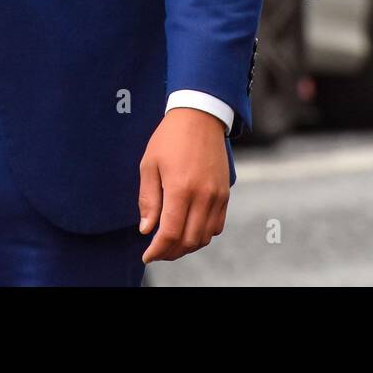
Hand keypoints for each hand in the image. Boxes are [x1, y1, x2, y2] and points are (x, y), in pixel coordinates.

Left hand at [137, 108, 230, 262]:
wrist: (199, 116)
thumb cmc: (169, 138)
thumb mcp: (149, 164)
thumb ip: (148, 200)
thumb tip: (147, 230)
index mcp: (180, 188)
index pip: (170, 233)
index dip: (158, 250)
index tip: (147, 256)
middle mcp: (202, 196)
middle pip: (189, 240)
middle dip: (171, 252)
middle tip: (157, 251)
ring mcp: (217, 196)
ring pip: (204, 237)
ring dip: (187, 246)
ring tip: (171, 243)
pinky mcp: (225, 194)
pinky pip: (217, 226)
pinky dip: (203, 234)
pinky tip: (188, 229)